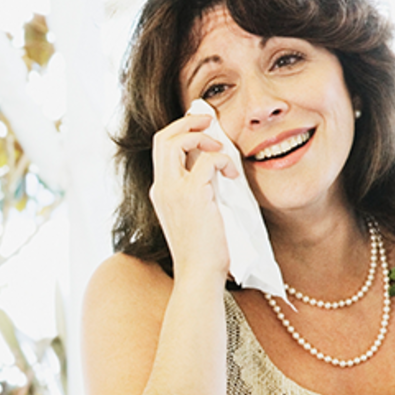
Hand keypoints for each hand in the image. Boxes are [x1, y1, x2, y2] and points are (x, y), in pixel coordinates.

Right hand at [148, 112, 237, 280]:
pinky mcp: (192, 195)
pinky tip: (233, 175)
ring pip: (176, 141)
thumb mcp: (195, 213)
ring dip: (203, 137)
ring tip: (221, 149)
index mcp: (161, 190)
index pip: (162, 148)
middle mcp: (162, 187)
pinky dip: (223, 160)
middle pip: (163, 137)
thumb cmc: (203, 249)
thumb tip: (214, 166)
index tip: (202, 128)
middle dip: (188, 122)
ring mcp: (173, 190)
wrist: (199, 273)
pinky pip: (207, 160)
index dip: (180, 131)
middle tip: (210, 121)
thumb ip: (198, 189)